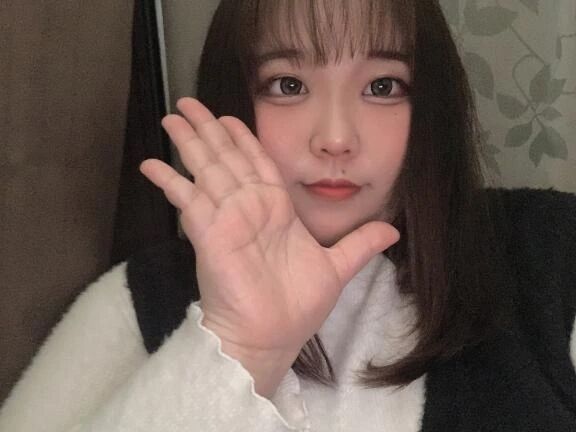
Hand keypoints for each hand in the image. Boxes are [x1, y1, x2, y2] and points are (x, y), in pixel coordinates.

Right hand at [140, 98, 399, 395]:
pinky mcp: (208, 233)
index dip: (243, 138)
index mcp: (276, 210)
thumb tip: (393, 231)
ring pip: (206, 170)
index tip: (230, 116)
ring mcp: (225, 218)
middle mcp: (249, 208)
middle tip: (190, 103)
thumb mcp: (337, 268)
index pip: (258, 163)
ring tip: (172, 117)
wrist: (271, 337)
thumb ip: (360, 244)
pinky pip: (186, 201)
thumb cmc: (298, 306)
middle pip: (227, 158)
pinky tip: (152, 163)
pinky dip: (169, 182)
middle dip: (209, 129)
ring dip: (189, 143)